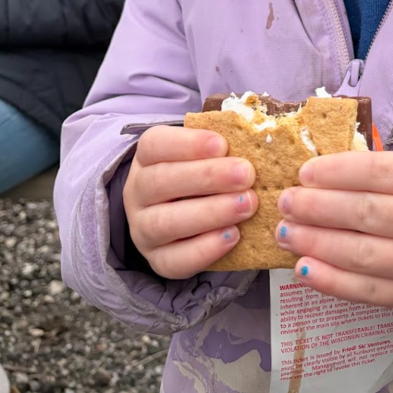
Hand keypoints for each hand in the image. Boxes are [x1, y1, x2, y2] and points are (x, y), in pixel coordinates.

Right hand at [123, 125, 257, 278]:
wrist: (185, 216)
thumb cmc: (202, 173)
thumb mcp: (205, 152)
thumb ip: (222, 143)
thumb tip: (255, 132)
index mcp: (147, 157)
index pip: (155, 144)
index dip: (188, 143)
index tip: (222, 144)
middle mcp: (137, 192)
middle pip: (161, 182)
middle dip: (207, 177)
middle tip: (246, 174)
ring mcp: (143, 229)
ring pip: (166, 222)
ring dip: (210, 213)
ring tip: (247, 204)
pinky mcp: (157, 260)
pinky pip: (175, 260)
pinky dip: (205, 249)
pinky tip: (234, 235)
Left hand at [274, 151, 392, 313]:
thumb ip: (391, 171)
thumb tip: (327, 170)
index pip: (380, 173)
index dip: (338, 171)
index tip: (305, 171)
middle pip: (367, 214)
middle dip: (318, 207)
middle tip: (284, 201)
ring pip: (363, 255)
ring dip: (317, 243)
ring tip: (285, 233)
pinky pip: (370, 292)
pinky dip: (332, 282)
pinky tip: (304, 269)